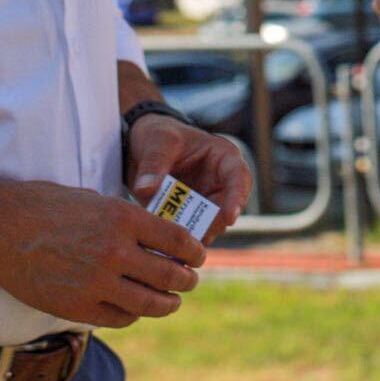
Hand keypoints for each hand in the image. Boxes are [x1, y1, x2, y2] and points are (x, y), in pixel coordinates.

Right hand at [0, 182, 203, 328]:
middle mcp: (115, 251)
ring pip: (150, 302)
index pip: (177, 239)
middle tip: (190, 280)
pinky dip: (134, 314)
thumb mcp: (95, 200)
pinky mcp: (79, 307)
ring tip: (173, 301)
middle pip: (169, 274)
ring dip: (168, 303)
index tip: (199, 256)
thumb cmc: (46, 207)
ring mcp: (97, 283)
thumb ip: (126, 219)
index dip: (194, 251)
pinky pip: (120, 318)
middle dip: (187, 280)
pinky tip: (136, 308)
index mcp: (123, 217)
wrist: (1, 230)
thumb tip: (156, 236)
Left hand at [124, 115, 252, 242]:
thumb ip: (153, 164)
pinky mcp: (189, 216)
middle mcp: (220, 182)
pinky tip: (164, 245)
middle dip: (210, 224)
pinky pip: (190, 233)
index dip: (238, 198)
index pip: (239, 178)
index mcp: (223, 158)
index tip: (230, 218)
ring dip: (193, 235)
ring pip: (209, 226)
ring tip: (174, 242)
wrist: (140, 147)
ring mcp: (205, 201)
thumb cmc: (158, 134)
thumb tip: (146, 190)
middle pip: (226, 210)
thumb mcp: (157, 142)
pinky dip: (179, 239)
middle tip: (192, 237)